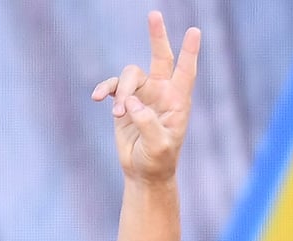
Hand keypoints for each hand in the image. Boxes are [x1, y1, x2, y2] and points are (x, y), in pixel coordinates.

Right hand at [92, 11, 199, 185]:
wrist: (143, 172)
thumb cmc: (158, 161)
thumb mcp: (159, 147)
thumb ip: (148, 124)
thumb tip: (132, 103)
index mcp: (178, 102)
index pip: (186, 72)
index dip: (190, 52)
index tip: (195, 31)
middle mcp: (162, 93)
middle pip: (160, 57)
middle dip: (157, 36)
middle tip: (155, 13)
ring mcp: (143, 95)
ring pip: (129, 75)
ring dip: (122, 92)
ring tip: (118, 114)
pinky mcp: (125, 101)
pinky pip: (113, 86)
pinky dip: (104, 89)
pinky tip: (97, 99)